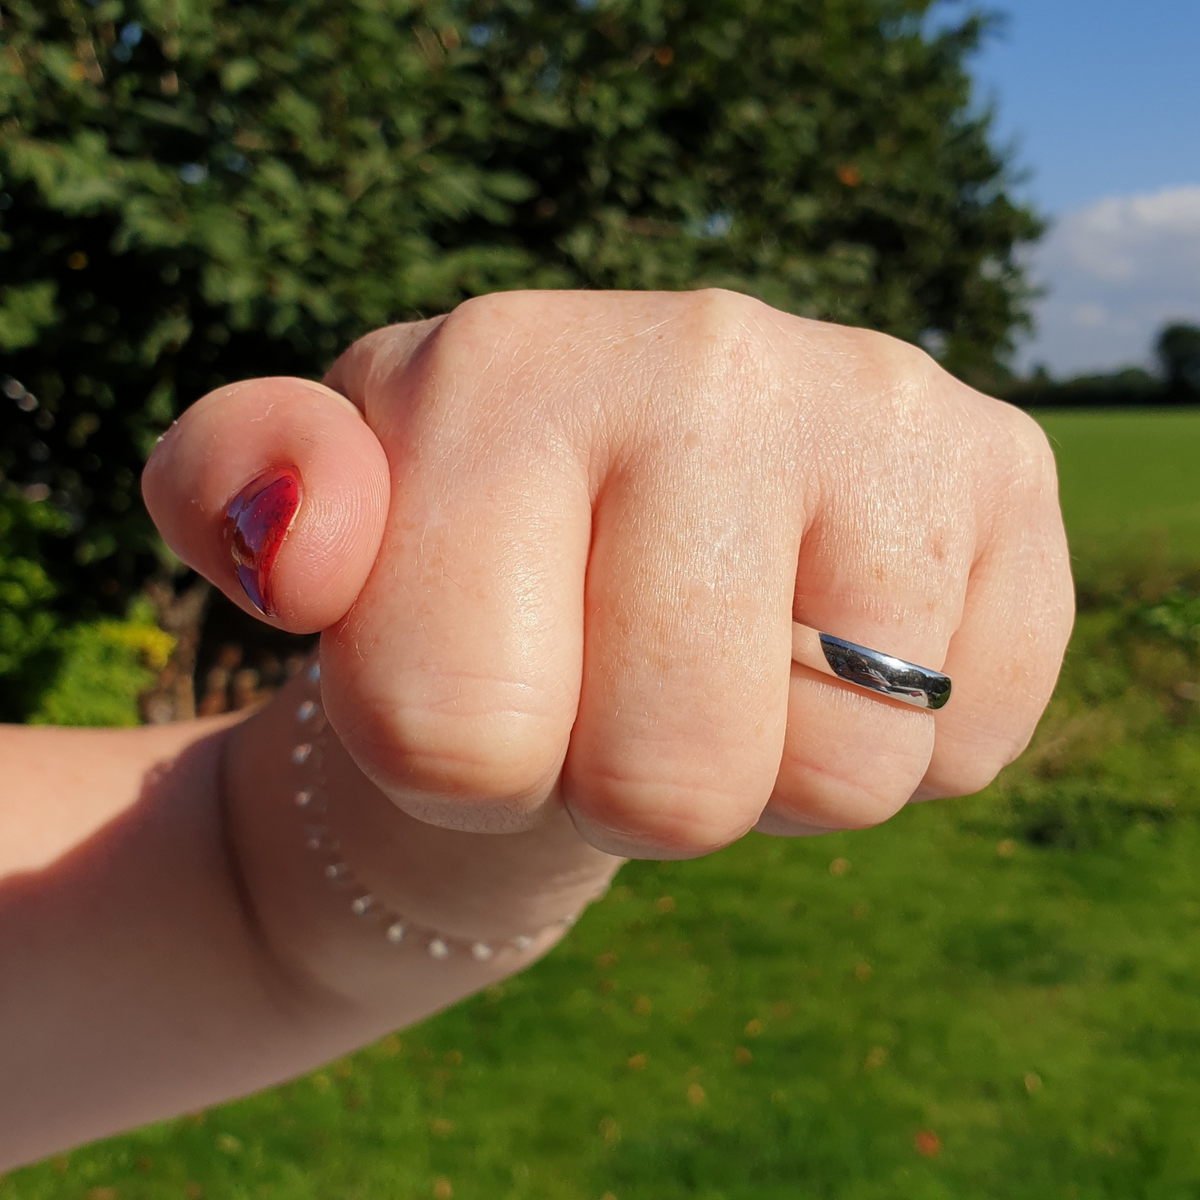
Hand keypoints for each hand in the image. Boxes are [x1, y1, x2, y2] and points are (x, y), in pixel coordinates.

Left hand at [144, 289, 1073, 858]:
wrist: (635, 559)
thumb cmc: (465, 581)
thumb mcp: (309, 539)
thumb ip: (230, 498)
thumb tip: (293, 542)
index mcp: (503, 364)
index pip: (454, 719)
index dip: (462, 763)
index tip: (478, 686)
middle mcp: (708, 352)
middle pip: (673, 778)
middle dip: (626, 784)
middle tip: (616, 689)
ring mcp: (878, 404)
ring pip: (845, 773)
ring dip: (765, 769)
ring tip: (730, 664)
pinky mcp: (1006, 473)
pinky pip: (970, 738)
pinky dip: (894, 745)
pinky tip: (839, 645)